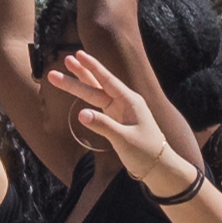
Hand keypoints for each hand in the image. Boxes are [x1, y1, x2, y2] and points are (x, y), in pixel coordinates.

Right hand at [44, 50, 186, 188]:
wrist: (158, 167)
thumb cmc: (146, 152)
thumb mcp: (124, 139)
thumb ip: (103, 125)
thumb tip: (80, 113)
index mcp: (130, 101)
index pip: (107, 80)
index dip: (92, 67)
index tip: (78, 54)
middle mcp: (124, 102)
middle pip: (97, 85)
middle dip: (80, 74)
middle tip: (63, 61)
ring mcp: (120, 111)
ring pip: (96, 94)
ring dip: (80, 84)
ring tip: (63, 73)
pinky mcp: (116, 121)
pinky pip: (98, 105)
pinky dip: (87, 98)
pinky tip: (78, 90)